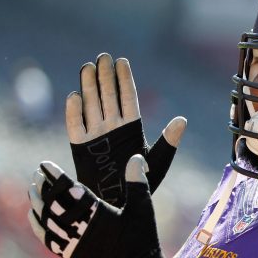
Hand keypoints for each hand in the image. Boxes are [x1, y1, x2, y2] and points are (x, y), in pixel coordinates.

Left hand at [27, 156, 177, 257]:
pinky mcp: (70, 255)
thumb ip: (137, 183)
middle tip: (36, 174)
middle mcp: (80, 227)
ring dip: (37, 204)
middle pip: (52, 204)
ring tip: (32, 190)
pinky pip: (46, 238)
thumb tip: (136, 157)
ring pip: (46, 220)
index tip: (45, 165)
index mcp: (96, 213)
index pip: (68, 190)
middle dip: (42, 187)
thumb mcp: (143, 209)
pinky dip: (37, 225)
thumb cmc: (142, 240)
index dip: (54, 176)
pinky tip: (33, 215)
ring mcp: (73, 243)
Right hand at [68, 53, 186, 205]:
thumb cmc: (142, 182)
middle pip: (107, 97)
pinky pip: (75, 126)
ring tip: (87, 67)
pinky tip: (75, 96)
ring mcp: (95, 135)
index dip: (124, 80)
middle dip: (105, 77)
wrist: (120, 201)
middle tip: (102, 57)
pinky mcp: (80, 146)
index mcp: (132, 127)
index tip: (122, 61)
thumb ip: (169, 140)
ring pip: (90, 105)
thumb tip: (182, 120)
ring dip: (89, 86)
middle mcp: (112, 127)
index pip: (127, 98)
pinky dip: (74, 112)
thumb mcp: (159, 159)